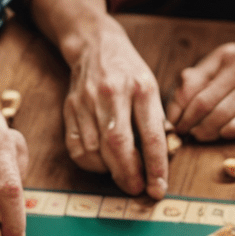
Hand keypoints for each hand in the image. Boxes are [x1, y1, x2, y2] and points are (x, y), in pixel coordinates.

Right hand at [59, 14, 168, 198]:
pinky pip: (76, 147)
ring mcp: (88, 100)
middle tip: (136, 190)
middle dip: (129, 174)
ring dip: (109, 171)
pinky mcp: (70, 108)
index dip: (155, 166)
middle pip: (118, 145)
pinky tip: (102, 163)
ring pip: (95, 149)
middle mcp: (113, 93)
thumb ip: (157, 122)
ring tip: (121, 175)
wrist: (95, 45)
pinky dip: (90, 163)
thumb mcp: (151, 89)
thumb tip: (164, 160)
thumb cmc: (129, 72)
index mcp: (142, 88)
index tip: (158, 188)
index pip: (150, 135)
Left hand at [166, 25, 234, 140]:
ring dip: (205, 132)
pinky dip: (226, 133)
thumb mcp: (232, 57)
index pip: (189, 86)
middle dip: (188, 124)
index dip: (176, 109)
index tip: (172, 122)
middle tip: (184, 134)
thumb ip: (206, 74)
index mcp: (223, 56)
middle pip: (201, 104)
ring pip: (220, 116)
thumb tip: (178, 96)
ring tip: (200, 137)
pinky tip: (222, 134)